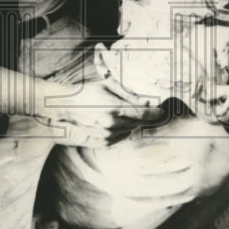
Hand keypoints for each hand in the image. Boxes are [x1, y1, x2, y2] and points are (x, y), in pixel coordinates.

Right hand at [39, 81, 162, 146]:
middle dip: (144, 116)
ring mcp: (107, 135)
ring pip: (130, 130)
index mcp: (116, 108)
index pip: (145, 114)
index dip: (156, 113)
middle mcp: (113, 124)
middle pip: (139, 123)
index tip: (162, 110)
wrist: (65, 106)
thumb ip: (129, 94)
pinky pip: (121, 137)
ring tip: (123, 112)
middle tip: (147, 109)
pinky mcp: (103, 142)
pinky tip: (115, 120)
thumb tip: (148, 101)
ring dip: (132, 122)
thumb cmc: (87, 92)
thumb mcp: (108, 86)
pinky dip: (123, 129)